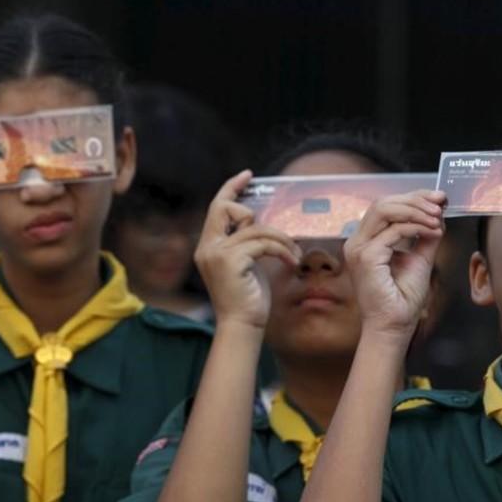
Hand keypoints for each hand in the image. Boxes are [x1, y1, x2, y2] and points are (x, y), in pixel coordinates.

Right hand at [193, 170, 300, 330]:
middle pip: (228, 208)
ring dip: (281, 239)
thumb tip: (260, 223)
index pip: (217, 207)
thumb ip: (246, 242)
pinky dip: (281, 249)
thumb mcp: (246, 264)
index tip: (248, 175)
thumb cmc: (247, 299)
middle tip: (275, 233)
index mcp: (208, 246)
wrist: (241, 326)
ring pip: (255, 228)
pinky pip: (263, 243)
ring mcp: (217, 253)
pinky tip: (291, 261)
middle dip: (253, 213)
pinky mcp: (230, 261)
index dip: (231, 188)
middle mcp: (207, 247)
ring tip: (294, 253)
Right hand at [343, 190, 444, 338]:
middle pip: (383, 203)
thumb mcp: (420, 259)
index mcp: (366, 241)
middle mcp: (357, 242)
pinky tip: (433, 231)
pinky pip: (393, 231)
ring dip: (415, 210)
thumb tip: (438, 215)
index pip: (386, 207)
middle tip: (440, 204)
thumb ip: (425, 236)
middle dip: (415, 199)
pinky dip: (416, 227)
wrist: (395, 326)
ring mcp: (358, 249)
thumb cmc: (402, 299)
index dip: (413, 198)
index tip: (438, 198)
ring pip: (384, 210)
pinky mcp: (365, 258)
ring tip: (437, 217)